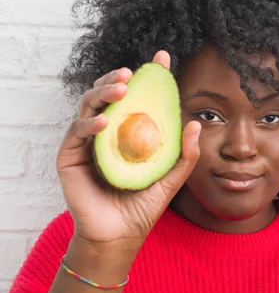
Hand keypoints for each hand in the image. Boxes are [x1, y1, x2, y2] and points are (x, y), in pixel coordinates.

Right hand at [57, 51, 200, 255]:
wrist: (120, 235)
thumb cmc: (144, 207)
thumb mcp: (171, 179)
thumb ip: (184, 155)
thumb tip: (195, 123)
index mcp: (130, 134)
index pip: (138, 100)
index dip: (148, 78)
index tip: (162, 58)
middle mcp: (107, 133)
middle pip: (108, 95)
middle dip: (117, 78)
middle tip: (133, 73)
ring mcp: (87, 143)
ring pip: (90, 106)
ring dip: (103, 92)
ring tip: (121, 88)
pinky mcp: (70, 157)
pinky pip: (77, 132)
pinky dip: (90, 123)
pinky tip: (105, 120)